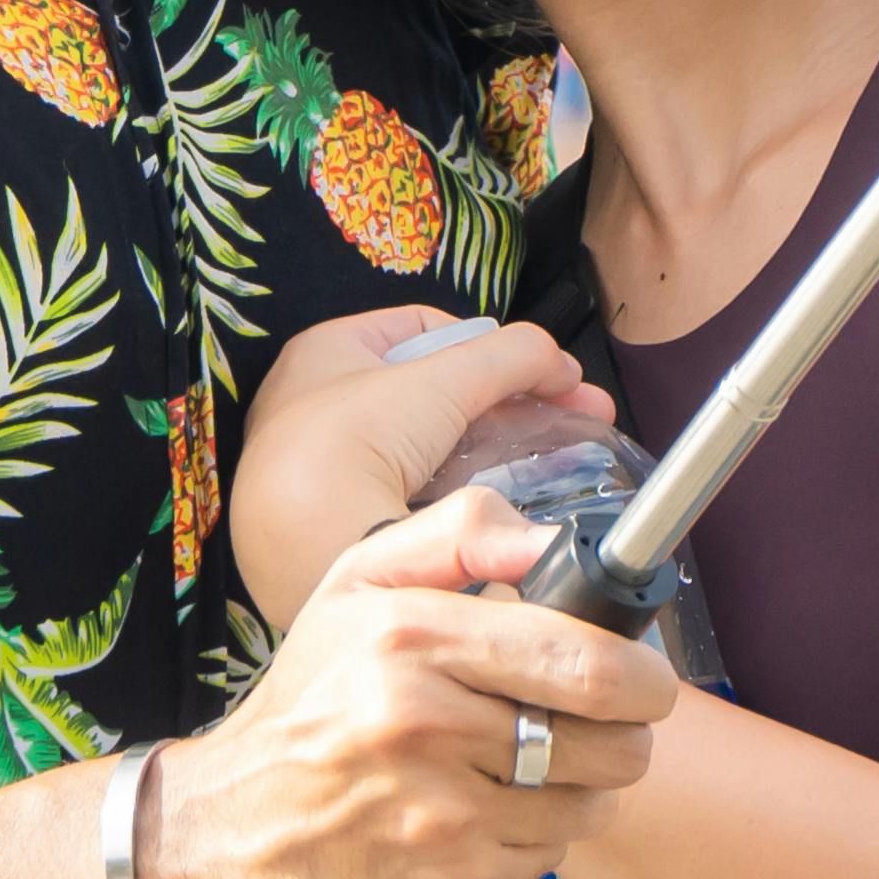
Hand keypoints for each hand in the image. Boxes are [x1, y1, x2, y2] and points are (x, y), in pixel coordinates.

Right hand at [139, 484, 679, 878]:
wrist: (218, 841)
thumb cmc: (303, 705)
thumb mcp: (354, 586)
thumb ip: (459, 536)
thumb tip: (553, 542)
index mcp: (409, 642)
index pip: (586, 662)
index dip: (641, 674)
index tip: (643, 679)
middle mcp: (426, 731)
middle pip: (611, 744)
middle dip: (623, 735)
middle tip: (593, 725)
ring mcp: (440, 822)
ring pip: (588, 807)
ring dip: (575, 790)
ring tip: (520, 770)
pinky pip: (543, 861)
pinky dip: (528, 840)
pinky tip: (477, 818)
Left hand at [225, 309, 594, 629]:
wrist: (303, 549)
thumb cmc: (348, 445)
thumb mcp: (441, 381)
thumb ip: (510, 356)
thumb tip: (560, 360)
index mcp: (326, 351)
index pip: (428, 330)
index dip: (490, 345)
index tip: (544, 370)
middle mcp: (320, 405)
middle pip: (439, 391)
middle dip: (511, 401)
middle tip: (574, 412)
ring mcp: (332, 468)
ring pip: (432, 446)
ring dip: (493, 449)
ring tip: (559, 459)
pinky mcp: (345, 520)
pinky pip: (419, 495)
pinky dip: (462, 495)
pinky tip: (505, 503)